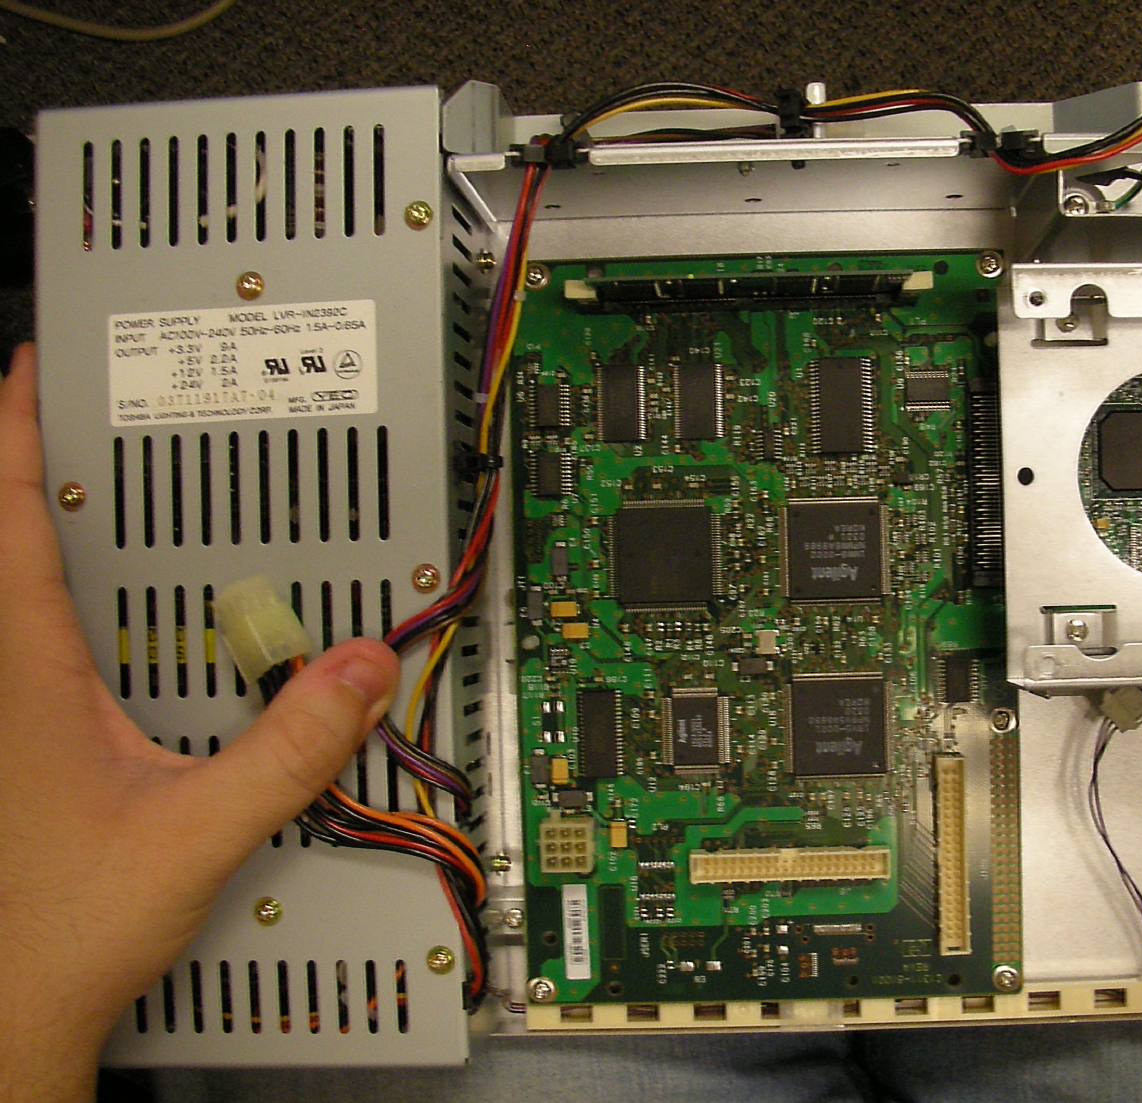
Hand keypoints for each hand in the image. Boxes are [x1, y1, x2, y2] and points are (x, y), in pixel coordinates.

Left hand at [0, 344, 399, 1102]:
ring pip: (29, 586)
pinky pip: (55, 639)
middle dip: (48, 461)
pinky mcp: (34, 743)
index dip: (17, 432)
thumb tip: (353, 671)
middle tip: (97, 405)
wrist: (12, 1005)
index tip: (37, 365)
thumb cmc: (60, 927)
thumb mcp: (198, 831)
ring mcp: (16, 712)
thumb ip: (287, 750)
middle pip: (14, 534)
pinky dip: (92, 596)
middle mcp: (10, 679)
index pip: (11, 518)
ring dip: (68, 526)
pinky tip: (144, 612)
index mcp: (26, 672)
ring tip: (123, 482)